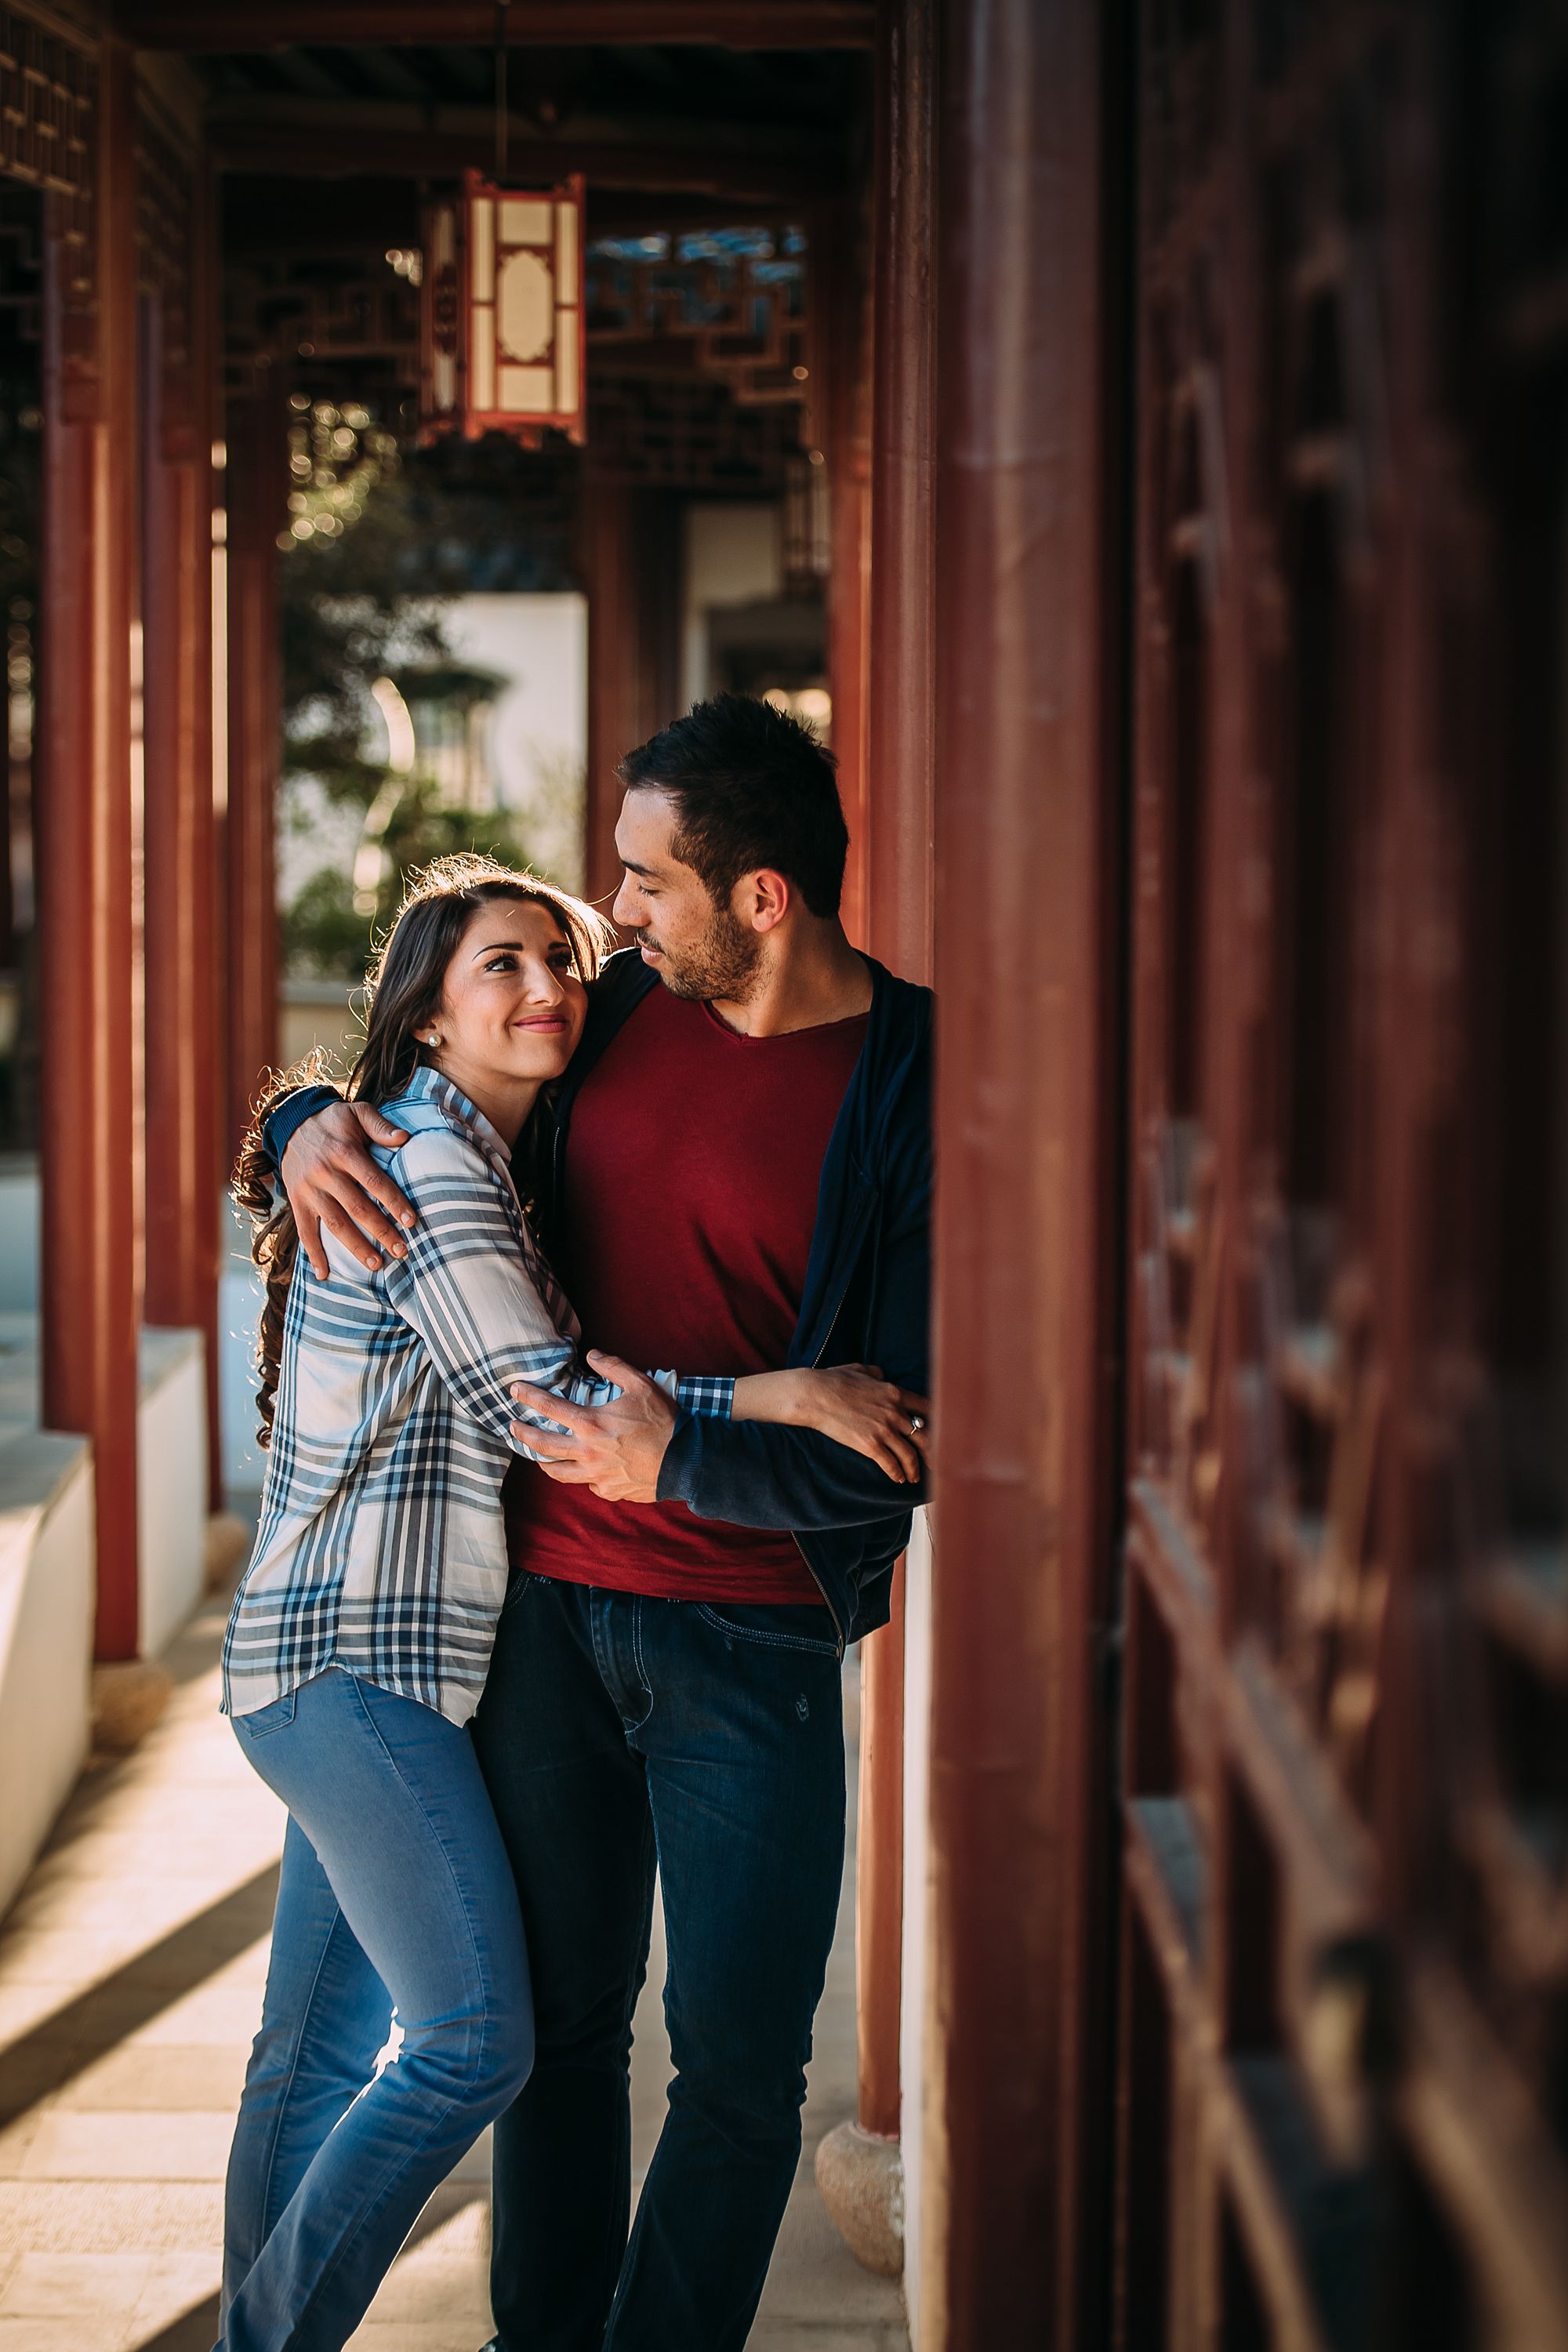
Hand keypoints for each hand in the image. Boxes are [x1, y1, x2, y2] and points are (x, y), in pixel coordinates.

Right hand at [280, 1099, 415, 1277]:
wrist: (291, 1123)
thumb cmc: (333, 1121)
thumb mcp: (356, 1112)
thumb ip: (380, 1125)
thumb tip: (405, 1138)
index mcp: (344, 1152)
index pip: (374, 1181)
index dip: (393, 1202)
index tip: (411, 1221)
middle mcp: (325, 1173)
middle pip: (357, 1208)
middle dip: (381, 1231)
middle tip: (402, 1251)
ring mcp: (309, 1190)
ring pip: (334, 1224)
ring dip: (355, 1247)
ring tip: (377, 1266)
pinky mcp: (297, 1201)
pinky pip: (304, 1231)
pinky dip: (313, 1254)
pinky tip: (324, 1274)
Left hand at [510, 1353, 675, 1500]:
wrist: (685, 1460)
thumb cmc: (664, 1420)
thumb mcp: (641, 1384)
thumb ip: (614, 1367)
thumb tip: (592, 1355)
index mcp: (591, 1424)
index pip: (549, 1408)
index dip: (528, 1396)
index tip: (514, 1390)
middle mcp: (587, 1452)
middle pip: (542, 1445)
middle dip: (522, 1433)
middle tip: (512, 1427)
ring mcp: (596, 1475)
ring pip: (558, 1472)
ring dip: (543, 1462)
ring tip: (537, 1456)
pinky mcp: (608, 1490)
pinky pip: (587, 1485)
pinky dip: (583, 1476)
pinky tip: (583, 1471)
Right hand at [787, 1364, 930, 1482]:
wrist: (814, 1396)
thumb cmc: (833, 1380)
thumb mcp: (860, 1369)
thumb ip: (876, 1373)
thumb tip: (881, 1374)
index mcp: (895, 1392)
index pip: (927, 1408)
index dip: (937, 1422)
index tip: (939, 1433)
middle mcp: (894, 1412)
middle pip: (925, 1435)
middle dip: (933, 1452)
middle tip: (934, 1463)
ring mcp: (883, 1429)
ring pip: (909, 1454)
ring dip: (914, 1468)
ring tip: (914, 1477)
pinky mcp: (869, 1445)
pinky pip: (890, 1463)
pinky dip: (896, 1473)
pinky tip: (897, 1479)